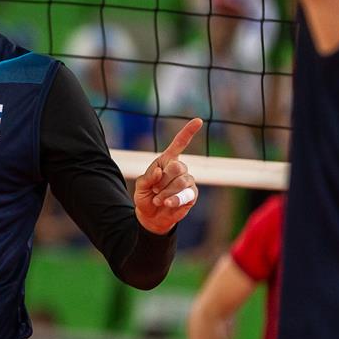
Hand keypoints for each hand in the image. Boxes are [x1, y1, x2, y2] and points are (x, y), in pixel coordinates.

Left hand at [134, 118, 201, 235]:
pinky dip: (174, 199)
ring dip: (166, 192)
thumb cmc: (146, 198)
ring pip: (182, 181)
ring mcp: (187, 181)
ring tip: (158, 199)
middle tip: (155, 190)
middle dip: (163, 180)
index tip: (198, 120)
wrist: (151, 217)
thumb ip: (149, 177)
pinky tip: (167, 203)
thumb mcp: (141, 186)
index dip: (188, 132)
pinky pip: (186, 194)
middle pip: (177, 166)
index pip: (179, 143)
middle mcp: (180, 169)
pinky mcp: (192, 195)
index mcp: (167, 161)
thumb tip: (160, 171)